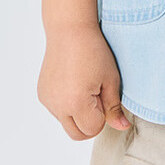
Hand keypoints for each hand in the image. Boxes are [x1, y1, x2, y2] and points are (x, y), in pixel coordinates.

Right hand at [37, 23, 131, 139]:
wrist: (70, 30)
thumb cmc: (94, 51)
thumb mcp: (110, 79)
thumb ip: (114, 108)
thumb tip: (122, 127)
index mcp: (76, 103)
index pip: (92, 129)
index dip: (102, 115)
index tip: (102, 93)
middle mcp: (58, 106)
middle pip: (76, 134)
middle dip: (89, 122)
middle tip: (96, 96)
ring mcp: (47, 100)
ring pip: (66, 122)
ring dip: (77, 113)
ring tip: (84, 85)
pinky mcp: (42, 94)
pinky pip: (57, 110)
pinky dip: (67, 104)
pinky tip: (72, 82)